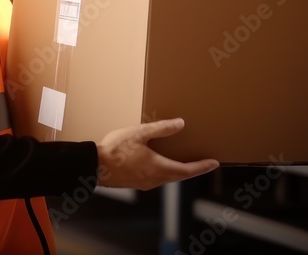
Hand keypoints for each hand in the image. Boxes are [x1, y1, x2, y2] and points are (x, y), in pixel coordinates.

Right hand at [96, 118, 218, 189]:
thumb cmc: (115, 150)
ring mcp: (144, 183)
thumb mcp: (138, 134)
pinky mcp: (134, 184)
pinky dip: (163, 173)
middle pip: (178, 176)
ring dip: (176, 171)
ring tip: (180, 162)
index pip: (187, 170)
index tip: (214, 163)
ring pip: (167, 178)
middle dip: (191, 170)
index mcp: (159, 167)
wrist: (94, 166)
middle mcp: (154, 179)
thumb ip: (160, 129)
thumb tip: (180, 124)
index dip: (202, 167)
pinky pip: (155, 179)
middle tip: (201, 164)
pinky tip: (157, 165)